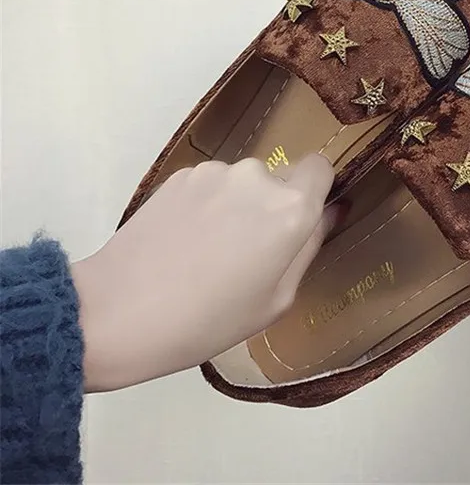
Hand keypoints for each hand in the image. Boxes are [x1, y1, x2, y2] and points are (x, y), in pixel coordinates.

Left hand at [71, 154, 340, 391]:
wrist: (117, 311)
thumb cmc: (208, 320)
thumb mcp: (276, 299)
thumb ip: (310, 246)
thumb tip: (332, 211)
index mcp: (290, 209)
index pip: (320, 168)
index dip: (315, 191)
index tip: (299, 222)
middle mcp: (257, 177)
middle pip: (279, 178)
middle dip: (272, 206)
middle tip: (247, 252)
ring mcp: (214, 171)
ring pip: (242, 182)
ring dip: (237, 205)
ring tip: (207, 250)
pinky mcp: (179, 174)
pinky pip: (210, 184)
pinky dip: (207, 204)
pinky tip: (182, 241)